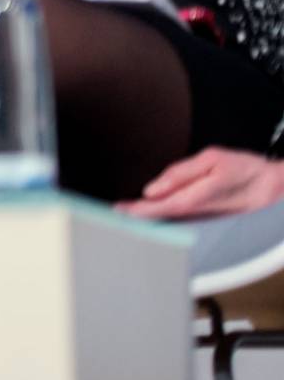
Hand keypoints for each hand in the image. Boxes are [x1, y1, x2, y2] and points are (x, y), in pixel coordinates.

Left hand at [117, 147, 283, 220]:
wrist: (271, 186)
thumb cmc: (242, 168)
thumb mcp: (211, 159)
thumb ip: (179, 174)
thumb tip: (151, 189)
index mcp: (195, 199)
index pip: (157, 208)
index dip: (136, 211)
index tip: (116, 210)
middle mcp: (196, 214)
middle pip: (159, 218)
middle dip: (135, 217)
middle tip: (112, 213)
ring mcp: (200, 218)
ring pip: (167, 220)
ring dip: (145, 218)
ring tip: (122, 212)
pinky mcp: (204, 218)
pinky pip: (177, 219)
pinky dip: (159, 216)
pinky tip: (147, 212)